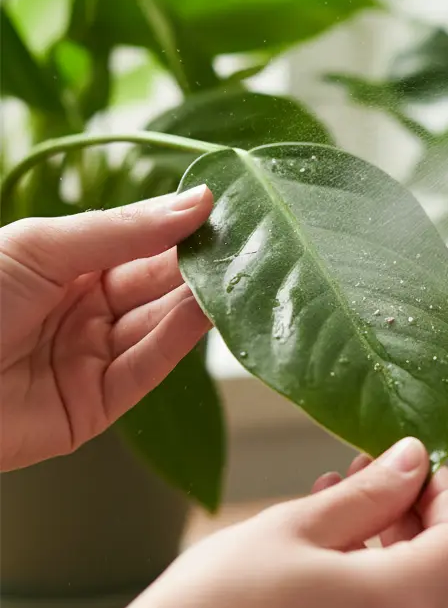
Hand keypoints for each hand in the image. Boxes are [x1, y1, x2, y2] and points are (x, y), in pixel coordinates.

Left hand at [0, 187, 212, 469]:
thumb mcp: (40, 247)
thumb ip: (124, 230)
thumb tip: (198, 200)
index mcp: (66, 266)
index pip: (140, 244)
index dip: (181, 227)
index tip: (227, 208)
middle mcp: (84, 310)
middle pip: (157, 285)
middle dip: (199, 263)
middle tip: (248, 241)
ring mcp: (91, 358)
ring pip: (160, 325)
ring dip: (200, 299)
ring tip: (239, 271)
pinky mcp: (95, 407)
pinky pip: (147, 369)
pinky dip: (181, 340)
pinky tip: (208, 309)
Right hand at [23, 438, 447, 607]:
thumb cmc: (210, 605)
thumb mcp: (296, 526)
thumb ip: (371, 493)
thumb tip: (414, 460)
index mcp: (399, 607)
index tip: (417, 468)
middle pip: (442, 574)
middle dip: (413, 519)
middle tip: (366, 476)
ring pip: (411, 607)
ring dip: (386, 553)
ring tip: (333, 510)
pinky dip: (367, 596)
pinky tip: (320, 564)